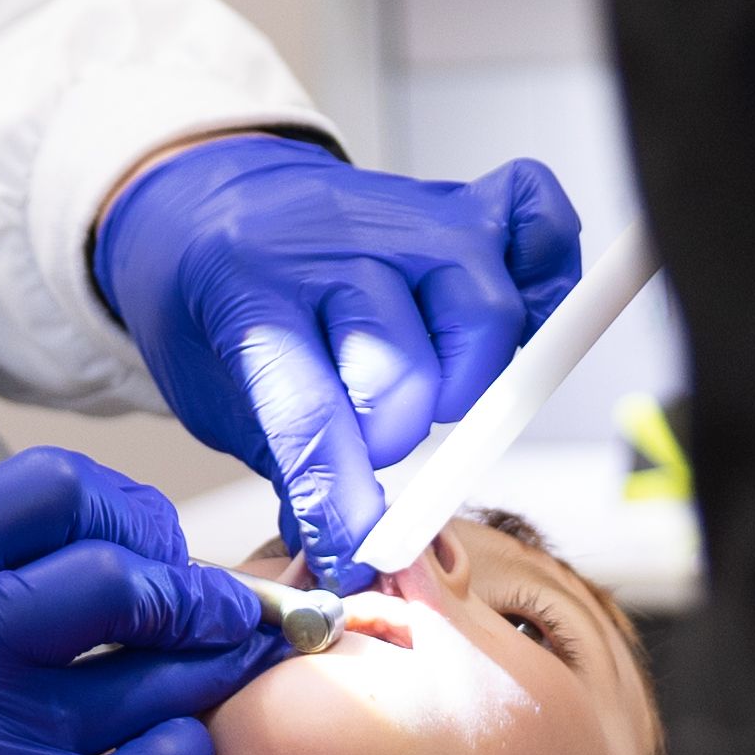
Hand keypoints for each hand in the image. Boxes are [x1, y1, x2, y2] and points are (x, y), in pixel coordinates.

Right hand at [0, 447, 276, 754]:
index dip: (129, 507)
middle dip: (191, 591)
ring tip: (219, 661)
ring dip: (211, 663)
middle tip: (216, 608)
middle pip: (118, 577)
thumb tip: (169, 541)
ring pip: (159, 673)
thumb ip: (22, 559)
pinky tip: (171, 744)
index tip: (155, 539)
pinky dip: (188, 749)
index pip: (57, 486)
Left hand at [93, 138, 582, 574]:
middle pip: (403, 368)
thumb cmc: (215, 304)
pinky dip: (549, 278)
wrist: (205, 201)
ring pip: (482, 312)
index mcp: (248, 288)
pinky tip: (513, 326)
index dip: (341, 501)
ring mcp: (406, 214)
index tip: (358, 554)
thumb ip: (286, 468)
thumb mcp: (211, 393)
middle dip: (391, 436)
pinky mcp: (461, 200)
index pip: (307, 411)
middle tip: (370, 440)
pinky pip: (539, 225)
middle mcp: (336, 241)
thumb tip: (349, 554)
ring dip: (466, 378)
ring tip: (431, 388)